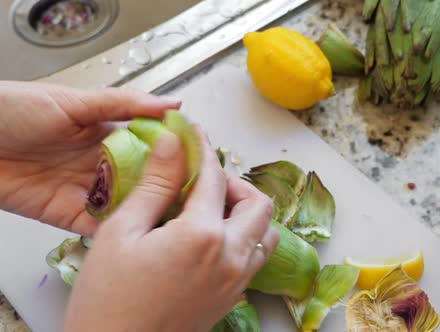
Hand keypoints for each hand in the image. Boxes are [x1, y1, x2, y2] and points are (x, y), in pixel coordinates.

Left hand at [0, 81, 179, 234]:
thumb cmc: (12, 109)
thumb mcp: (74, 101)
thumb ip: (123, 104)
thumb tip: (171, 103)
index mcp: (106, 133)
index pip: (151, 147)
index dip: (174, 155)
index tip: (202, 162)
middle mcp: (101, 163)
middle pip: (143, 180)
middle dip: (167, 189)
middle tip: (196, 199)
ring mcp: (85, 189)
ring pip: (125, 205)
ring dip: (147, 212)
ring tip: (175, 220)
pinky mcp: (65, 213)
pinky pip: (96, 226)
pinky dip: (116, 233)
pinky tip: (138, 236)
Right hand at [64, 129, 279, 331]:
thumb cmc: (108, 298)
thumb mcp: (122, 233)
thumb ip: (155, 184)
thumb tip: (173, 144)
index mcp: (202, 235)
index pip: (214, 177)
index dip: (203, 147)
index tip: (194, 133)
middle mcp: (231, 257)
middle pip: (259, 203)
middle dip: (235, 183)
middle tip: (204, 180)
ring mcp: (237, 281)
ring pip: (266, 232)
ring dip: (247, 212)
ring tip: (212, 210)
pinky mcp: (233, 298)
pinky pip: (255, 257)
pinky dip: (245, 238)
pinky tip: (213, 238)